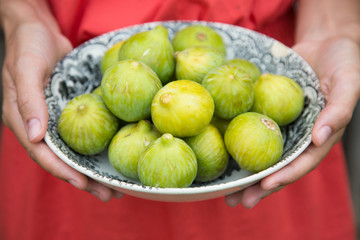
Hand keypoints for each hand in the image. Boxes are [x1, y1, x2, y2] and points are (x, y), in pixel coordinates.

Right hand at [1, 1, 123, 200]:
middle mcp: (40, 126)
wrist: (38, 30)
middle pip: (63, 160)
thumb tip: (34, 137)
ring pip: (75, 151)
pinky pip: (83, 134)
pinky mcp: (70, 112)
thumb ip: (28, 102)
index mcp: (24, 121)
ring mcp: (55, 120)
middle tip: (110, 194)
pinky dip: (96, 147)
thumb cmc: (28, 46)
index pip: (43, 154)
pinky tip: (113, 155)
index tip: (85, 185)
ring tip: (115, 186)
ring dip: (94, 170)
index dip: (63, 172)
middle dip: (85, 180)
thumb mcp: (26, 69)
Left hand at [225, 36, 359, 207]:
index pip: (301, 162)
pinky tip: (221, 152)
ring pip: (261, 153)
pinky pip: (252, 129)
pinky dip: (238, 141)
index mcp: (319, 137)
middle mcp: (298, 137)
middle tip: (235, 202)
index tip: (264, 185)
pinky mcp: (267, 112)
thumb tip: (320, 138)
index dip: (284, 175)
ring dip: (244, 172)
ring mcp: (282, 127)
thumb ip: (339, 111)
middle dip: (257, 186)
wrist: (325, 44)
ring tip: (224, 191)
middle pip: (277, 166)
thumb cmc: (344, 62)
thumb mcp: (349, 83)